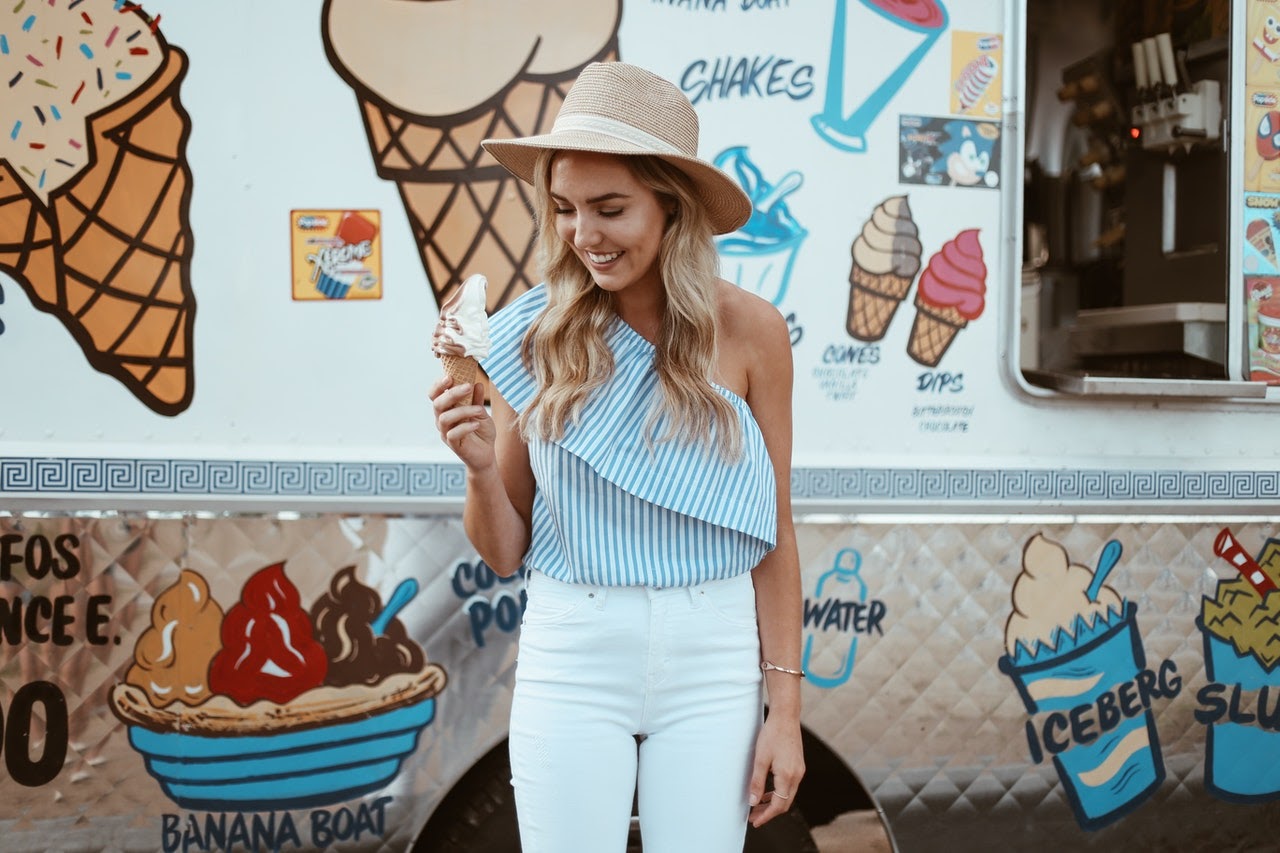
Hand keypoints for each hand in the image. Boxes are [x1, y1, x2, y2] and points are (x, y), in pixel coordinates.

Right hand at [429, 376, 494, 469]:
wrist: (487, 454)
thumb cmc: (481, 431)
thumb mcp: (481, 412)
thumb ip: (477, 400)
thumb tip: (477, 384)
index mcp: (446, 410)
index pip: (434, 395)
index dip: (438, 386)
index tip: (450, 377)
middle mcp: (442, 420)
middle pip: (437, 404)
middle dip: (452, 394)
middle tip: (468, 387)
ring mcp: (446, 433)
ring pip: (444, 418)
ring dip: (463, 411)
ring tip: (479, 410)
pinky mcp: (453, 445)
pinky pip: (453, 434)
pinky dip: (466, 427)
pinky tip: (477, 424)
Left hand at [747, 713, 804, 827]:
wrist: (786, 717)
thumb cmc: (772, 735)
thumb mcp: (760, 759)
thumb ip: (757, 782)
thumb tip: (753, 802)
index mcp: (787, 776)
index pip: (778, 805)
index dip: (766, 816)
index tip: (755, 822)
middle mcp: (797, 775)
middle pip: (785, 803)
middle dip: (769, 812)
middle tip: (753, 816)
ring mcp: (799, 770)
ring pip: (788, 795)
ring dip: (774, 802)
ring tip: (757, 805)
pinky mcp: (798, 765)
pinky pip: (789, 786)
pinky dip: (778, 792)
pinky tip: (767, 791)